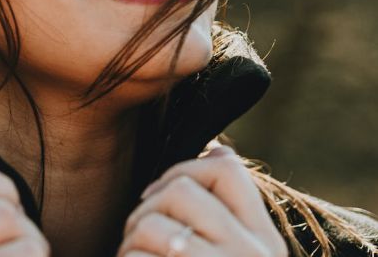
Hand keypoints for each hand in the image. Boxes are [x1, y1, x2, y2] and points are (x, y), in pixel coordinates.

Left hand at [117, 146, 287, 256]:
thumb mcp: (239, 253)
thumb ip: (228, 209)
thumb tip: (219, 149)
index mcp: (265, 240)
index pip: (227, 169)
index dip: (184, 169)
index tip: (158, 195)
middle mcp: (251, 254)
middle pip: (180, 191)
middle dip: (145, 209)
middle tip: (136, 236)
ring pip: (151, 225)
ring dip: (130, 242)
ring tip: (135, 256)